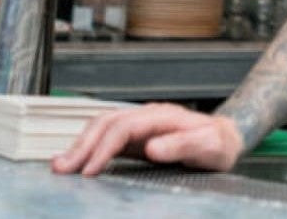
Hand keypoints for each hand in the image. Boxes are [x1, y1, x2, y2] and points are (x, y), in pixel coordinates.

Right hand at [50, 103, 245, 176]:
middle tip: (61, 169)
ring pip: (102, 127)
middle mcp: (147, 116)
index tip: (89, 170)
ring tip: (60, 166)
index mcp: (162, 116)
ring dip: (80, 145)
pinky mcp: (137, 136)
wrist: (227, 138)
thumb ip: (182, 145)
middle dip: (81, 146)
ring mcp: (140, 125)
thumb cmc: (219, 144)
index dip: (103, 148)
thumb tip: (152, 148)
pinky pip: (106, 137)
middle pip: (106, 123)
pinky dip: (88, 147)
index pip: (123, 128)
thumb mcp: (209, 146)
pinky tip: (76, 161)